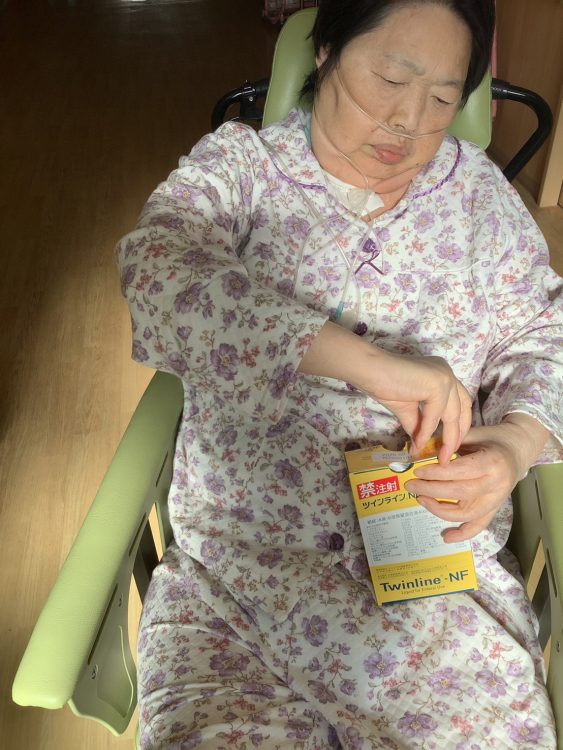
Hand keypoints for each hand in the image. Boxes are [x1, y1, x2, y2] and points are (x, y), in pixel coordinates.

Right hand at [299, 322, 471, 462]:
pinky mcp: (438, 384)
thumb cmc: (385, 384)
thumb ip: (418, 425)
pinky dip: (427, 431)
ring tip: (440, 457)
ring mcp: (445, 378)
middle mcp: (449, 375)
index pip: (461, 404)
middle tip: (448, 457)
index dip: (459, 426)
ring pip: (452, 415)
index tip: (452, 445)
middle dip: (457, 436)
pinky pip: (435, 415)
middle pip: (462, 410)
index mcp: (443, 376)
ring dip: (446, 439)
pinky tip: (418, 444)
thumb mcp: (408, 409)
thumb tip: (418, 448)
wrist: (371, 371)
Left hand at [404, 417, 548, 541]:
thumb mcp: (472, 434)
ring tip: (421, 499)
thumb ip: (450, 444)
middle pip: (459, 493)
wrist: (518, 449)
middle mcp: (496, 484)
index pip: (459, 471)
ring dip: (439, 510)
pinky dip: (463, 533)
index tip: (417, 471)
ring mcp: (496, 500)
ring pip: (466, 513)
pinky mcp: (495, 509)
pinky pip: (479, 525)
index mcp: (491, 462)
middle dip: (431, 490)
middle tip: (411, 485)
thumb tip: (422, 453)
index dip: (436, 473)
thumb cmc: (492, 438)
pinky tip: (446, 537)